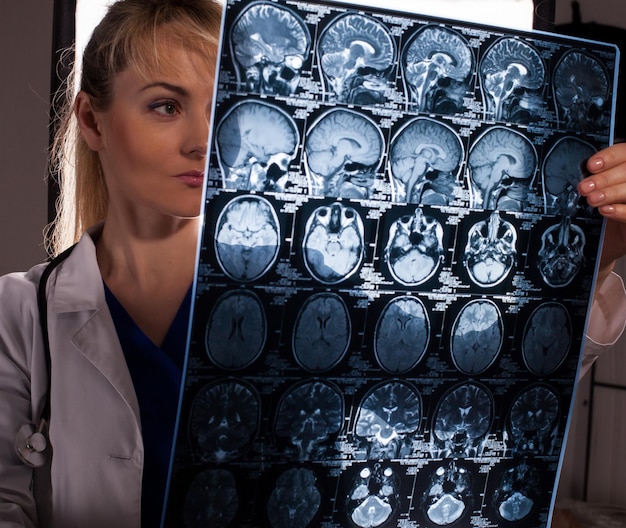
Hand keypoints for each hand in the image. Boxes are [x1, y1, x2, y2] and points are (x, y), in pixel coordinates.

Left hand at [578, 143, 625, 283]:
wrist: (599, 242)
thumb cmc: (596, 214)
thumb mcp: (593, 193)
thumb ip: (592, 180)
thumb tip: (579, 172)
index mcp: (623, 169)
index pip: (624, 152)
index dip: (610, 156)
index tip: (591, 165)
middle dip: (605, 178)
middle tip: (584, 187)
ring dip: (611, 193)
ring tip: (593, 200)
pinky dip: (620, 210)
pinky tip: (606, 210)